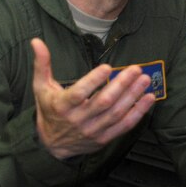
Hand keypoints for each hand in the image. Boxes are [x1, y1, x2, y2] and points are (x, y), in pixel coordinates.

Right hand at [30, 38, 154, 159]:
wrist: (52, 145)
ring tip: (145, 79)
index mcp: (62, 105)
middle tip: (136, 69)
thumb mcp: (41, 88)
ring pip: (116, 113)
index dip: (94, 81)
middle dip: (121, 85)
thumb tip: (36, 41)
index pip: (79, 93)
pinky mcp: (104, 139)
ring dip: (133, 96)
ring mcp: (93, 131)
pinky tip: (149, 98)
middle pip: (103, 102)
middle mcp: (78, 120)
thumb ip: (42, 65)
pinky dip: (138, 112)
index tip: (108, 67)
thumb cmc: (49, 110)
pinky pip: (124, 126)